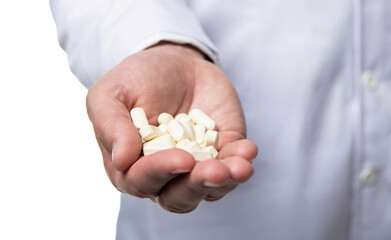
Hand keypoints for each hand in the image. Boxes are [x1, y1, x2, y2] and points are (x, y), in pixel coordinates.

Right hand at [86, 42, 257, 212]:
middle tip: (213, 171)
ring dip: (225, 182)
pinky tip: (247, 151)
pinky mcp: (221, 151)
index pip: (142, 181)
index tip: (181, 157)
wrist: (173, 61)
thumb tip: (122, 160)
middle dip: (197, 186)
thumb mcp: (110, 94)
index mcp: (131, 166)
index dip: (160, 173)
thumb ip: (111, 126)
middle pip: (178, 197)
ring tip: (238, 167)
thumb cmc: (136, 79)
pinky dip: (241, 163)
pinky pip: (232, 167)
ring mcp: (195, 165)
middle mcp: (164, 173)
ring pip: (209, 190)